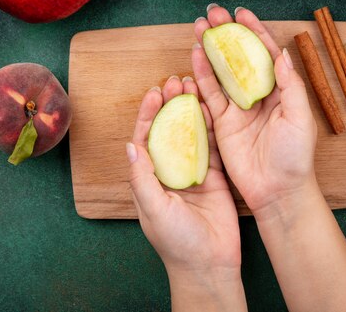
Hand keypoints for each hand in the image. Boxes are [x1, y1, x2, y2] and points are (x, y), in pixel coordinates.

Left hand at [126, 75, 245, 310]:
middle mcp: (169, 170)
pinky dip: (212, 126)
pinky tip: (212, 107)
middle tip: (176, 81)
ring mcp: (193, 171)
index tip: (155, 93)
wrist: (209, 264)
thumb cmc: (176, 241)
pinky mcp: (214, 175)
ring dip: (191, 110)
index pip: (146, 139)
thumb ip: (143, 178)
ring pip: (191, 133)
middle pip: (169, 130)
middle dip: (171, 105)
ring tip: (193, 86)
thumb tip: (131, 146)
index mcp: (149, 178)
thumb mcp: (154, 210)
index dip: (149, 115)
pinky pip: (212, 145)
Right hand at [191, 5, 318, 215]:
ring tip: (198, 26)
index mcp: (280, 89)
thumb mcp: (300, 118)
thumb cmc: (295, 156)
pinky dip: (201, 75)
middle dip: (226, 34)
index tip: (241, 13)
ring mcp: (238, 108)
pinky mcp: (222, 123)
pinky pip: (209, 95)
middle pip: (239, 57)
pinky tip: (194, 56)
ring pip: (221, 71)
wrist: (277, 191)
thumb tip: (281, 53)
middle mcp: (257, 94)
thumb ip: (290, 85)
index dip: (253, 31)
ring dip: (210, 48)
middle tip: (212, 13)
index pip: (264, 53)